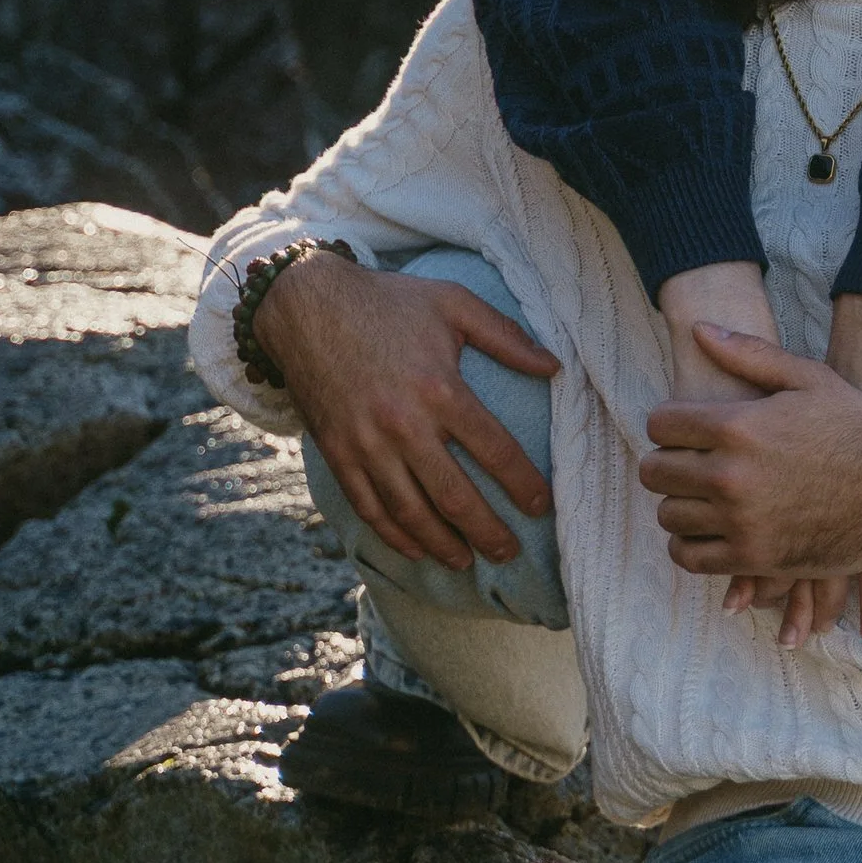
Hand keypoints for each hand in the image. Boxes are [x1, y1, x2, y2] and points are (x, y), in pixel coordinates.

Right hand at [259, 250, 557, 574]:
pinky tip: (416, 550)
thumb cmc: (388, 301)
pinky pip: (369, 508)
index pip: (494, 450)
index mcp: (439, 388)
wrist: (306, 305)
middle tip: (510, 553)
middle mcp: (403, 425)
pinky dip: (394, 536)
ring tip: (468, 561)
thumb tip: (554, 366)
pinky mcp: (337, 454)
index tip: (543, 506)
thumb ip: (505, 336)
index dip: (523, 484)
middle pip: (454, 495)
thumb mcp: (453, 303)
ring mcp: (366, 445)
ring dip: (442, 544)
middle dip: (488, 531)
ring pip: (411, 513)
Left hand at [640, 322, 861, 602]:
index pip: (661, 425)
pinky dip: (691, 544)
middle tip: (690, 462)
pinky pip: (690, 557)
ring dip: (679, 503)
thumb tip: (700, 329)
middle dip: (668, 462)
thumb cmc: (861, 428)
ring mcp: (741, 523)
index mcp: (739, 426)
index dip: (669, 423)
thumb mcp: (811, 378)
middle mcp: (731, 476)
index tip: (685, 428)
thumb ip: (750, 353)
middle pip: (655, 472)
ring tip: (703, 496)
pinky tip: (710, 529)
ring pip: (669, 516)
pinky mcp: (755, 561)